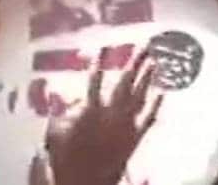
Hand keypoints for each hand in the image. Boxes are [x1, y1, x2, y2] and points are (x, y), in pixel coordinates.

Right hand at [44, 47, 162, 184]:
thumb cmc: (65, 160)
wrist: (84, 182)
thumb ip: (61, 110)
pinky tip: (162, 92)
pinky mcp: (135, 138)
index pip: (94, 80)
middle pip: (124, 82)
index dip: (96, 62)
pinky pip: (148, 118)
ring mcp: (126, 125)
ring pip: (139, 96)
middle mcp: (111, 114)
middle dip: (134, 63)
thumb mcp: (55, 132)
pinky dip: (156, 105)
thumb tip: (64, 94)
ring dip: (147, 78)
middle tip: (144, 46)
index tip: (101, 47)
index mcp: (90, 110)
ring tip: (155, 61)